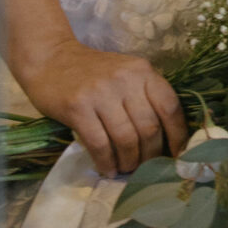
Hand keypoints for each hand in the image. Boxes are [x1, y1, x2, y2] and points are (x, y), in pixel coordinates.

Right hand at [18, 38, 186, 179]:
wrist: (50, 59)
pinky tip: (107, 168)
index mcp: (142, 71)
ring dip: (129, 161)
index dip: (177, 135)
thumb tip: (165, 139)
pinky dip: (106, 161)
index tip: (176, 155)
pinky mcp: (78, 107)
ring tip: (126, 168)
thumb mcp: (125, 74)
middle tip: (145, 168)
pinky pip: (99, 143)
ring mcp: (101, 92)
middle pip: (149, 128)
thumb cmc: (92, 72)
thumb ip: (144, 97)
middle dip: (150, 155)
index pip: (170, 106)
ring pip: (126, 139)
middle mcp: (125, 79)